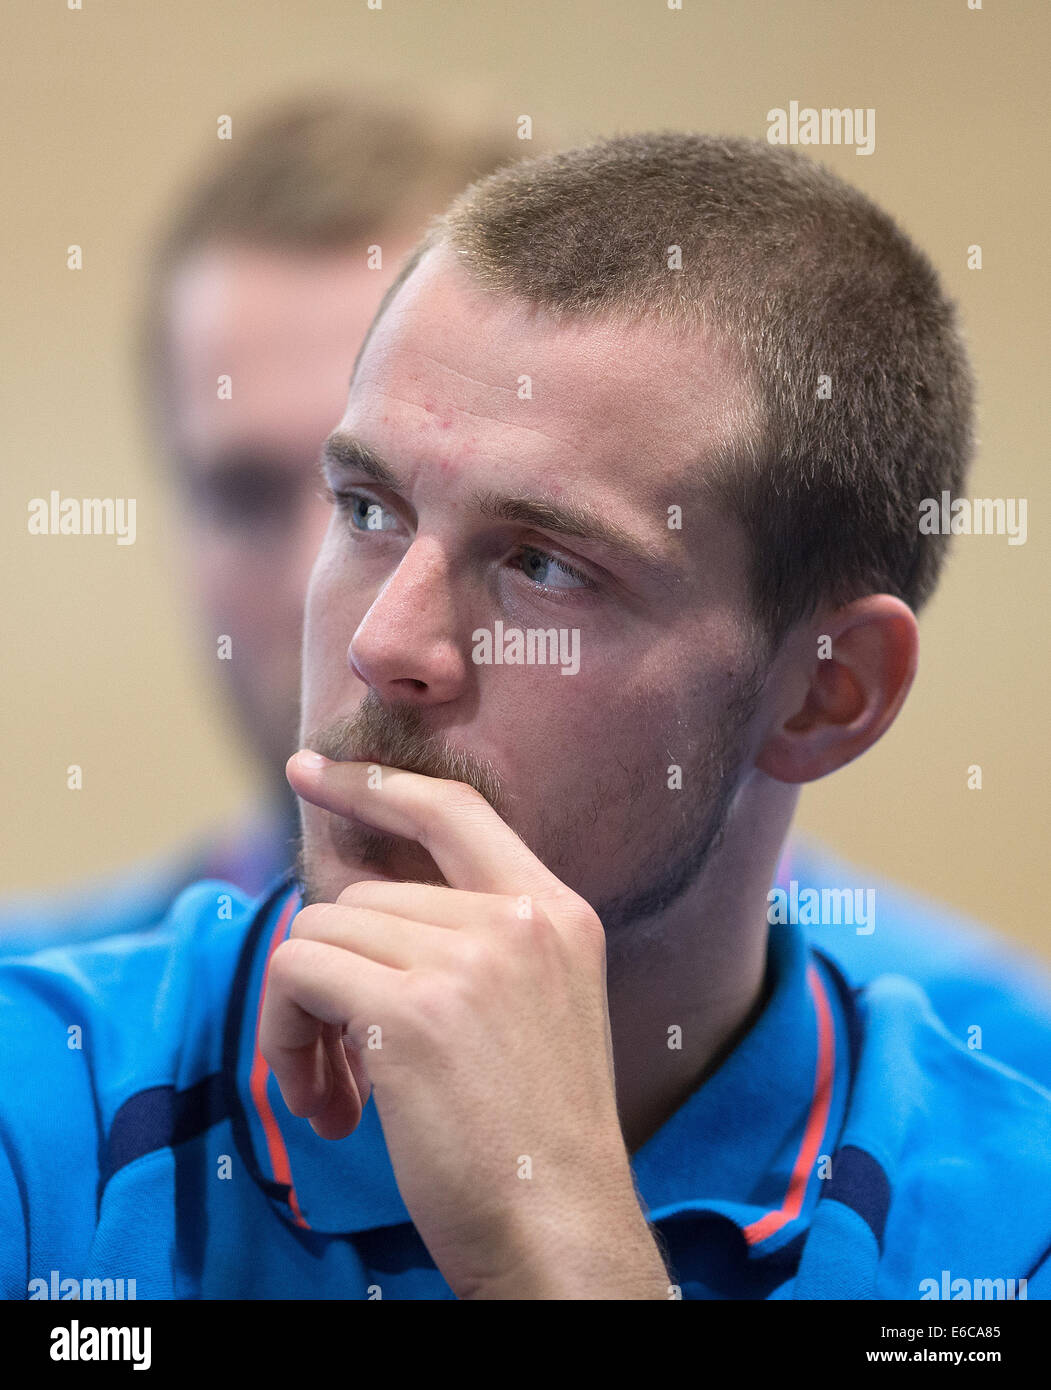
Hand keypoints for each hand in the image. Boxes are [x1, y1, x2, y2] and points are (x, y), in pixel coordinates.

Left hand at [258, 751, 669, 1298]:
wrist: (563, 1228)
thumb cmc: (541, 1140)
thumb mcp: (537, 1011)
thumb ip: (472, 947)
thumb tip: (356, 917)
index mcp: (557, 913)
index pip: (456, 810)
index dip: (377, 783)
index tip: (311, 770)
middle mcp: (518, 920)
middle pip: (365, 895)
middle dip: (337, 975)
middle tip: (344, 1068)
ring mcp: (467, 959)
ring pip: (323, 933)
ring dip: (307, 1017)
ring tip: (341, 1096)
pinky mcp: (411, 1011)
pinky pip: (299, 976)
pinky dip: (286, 1035)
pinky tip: (330, 1106)